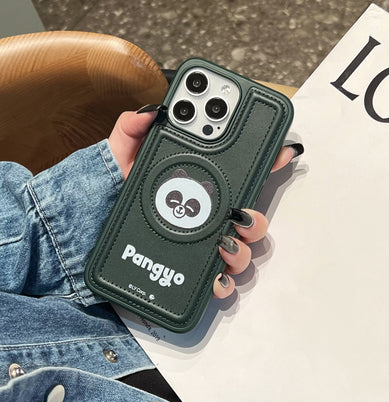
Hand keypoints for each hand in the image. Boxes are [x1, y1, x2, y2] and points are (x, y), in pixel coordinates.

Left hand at [108, 108, 302, 297]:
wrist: (87, 234)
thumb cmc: (107, 195)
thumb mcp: (120, 159)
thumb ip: (131, 132)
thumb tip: (150, 112)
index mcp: (197, 187)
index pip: (239, 174)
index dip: (265, 161)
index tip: (280, 150)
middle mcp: (206, 218)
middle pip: (250, 219)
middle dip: (256, 218)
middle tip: (241, 212)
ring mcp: (201, 246)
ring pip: (242, 250)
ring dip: (243, 248)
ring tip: (225, 242)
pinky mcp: (190, 273)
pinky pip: (219, 282)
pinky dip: (224, 282)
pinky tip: (215, 276)